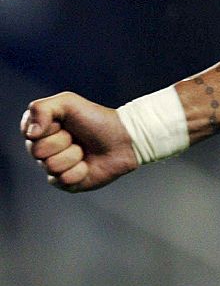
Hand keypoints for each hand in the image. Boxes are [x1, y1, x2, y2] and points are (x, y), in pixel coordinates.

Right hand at [19, 92, 138, 191]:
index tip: (64, 122)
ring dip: (73, 156)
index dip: (50, 127)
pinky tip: (88, 165)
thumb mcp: (68, 102)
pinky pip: (63, 180)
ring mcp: (52, 167)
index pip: (29, 133)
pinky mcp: (65, 183)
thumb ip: (41, 108)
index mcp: (39, 131)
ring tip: (84, 150)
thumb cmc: (96, 119)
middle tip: (77, 137)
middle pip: (37, 151)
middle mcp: (42, 150)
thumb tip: (30, 134)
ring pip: (51, 166)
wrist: (123, 139)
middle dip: (63, 141)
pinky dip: (80, 171)